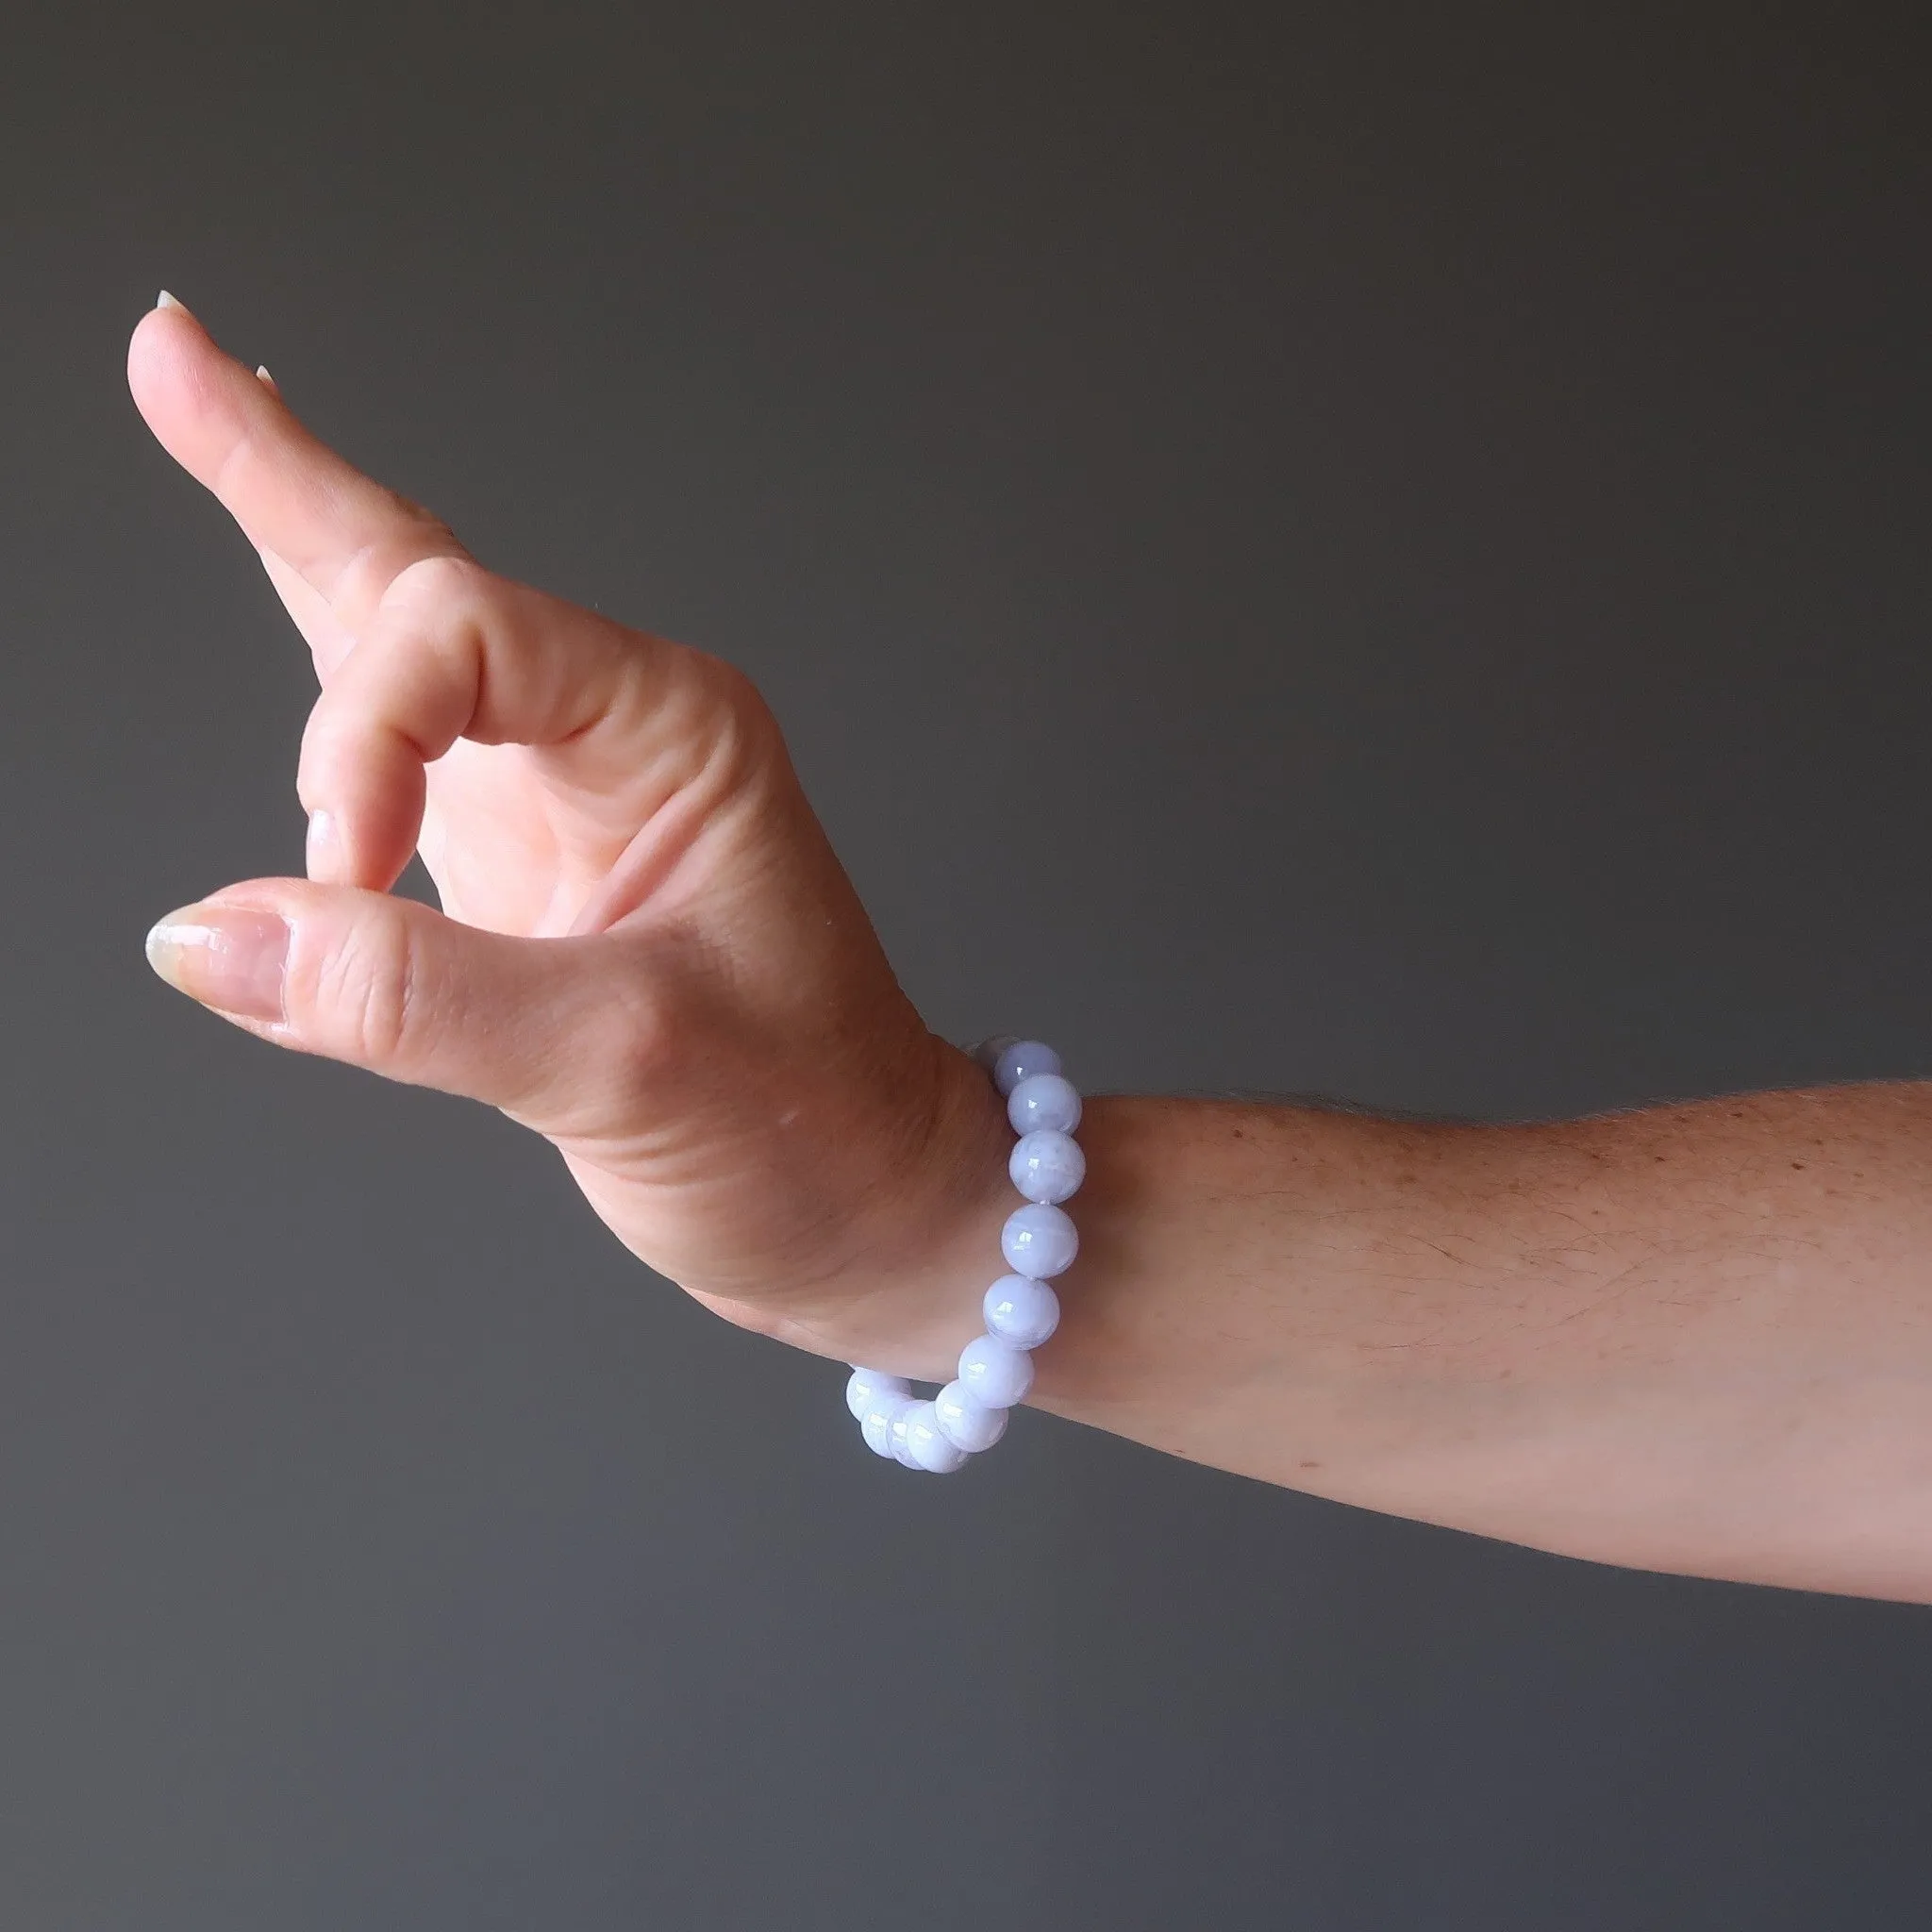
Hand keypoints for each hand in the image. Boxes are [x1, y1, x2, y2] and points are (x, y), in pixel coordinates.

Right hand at [129, 295, 1008, 1372]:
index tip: (337, 887)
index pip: (456, 642)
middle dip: (289, 472)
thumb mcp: (625, 1063)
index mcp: (672, 730)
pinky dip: (321, 693)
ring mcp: (564, 800)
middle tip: (173, 351)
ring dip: (294, 532)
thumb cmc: (810, 1126)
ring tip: (196, 399)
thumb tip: (210, 940)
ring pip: (403, 650)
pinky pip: (401, 760)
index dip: (360, 745)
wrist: (870, 1204)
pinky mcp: (523, 872)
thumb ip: (418, 999)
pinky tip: (283, 616)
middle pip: (422, 581)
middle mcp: (616, 738)